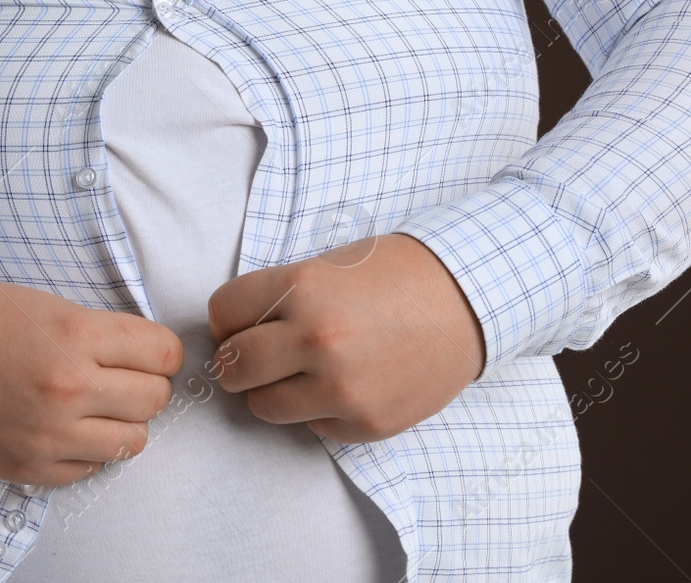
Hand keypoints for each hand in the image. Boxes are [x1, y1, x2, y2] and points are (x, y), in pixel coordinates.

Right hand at [0, 280, 183, 486]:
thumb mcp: (55, 308)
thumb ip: (105, 336)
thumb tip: (153, 360)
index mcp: (77, 337)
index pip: (163, 353)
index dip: (160, 352)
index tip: (149, 353)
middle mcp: (68, 388)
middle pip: (154, 399)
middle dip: (146, 385)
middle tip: (121, 377)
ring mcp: (49, 433)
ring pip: (133, 441)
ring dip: (121, 422)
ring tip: (94, 405)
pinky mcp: (30, 466)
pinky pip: (91, 467)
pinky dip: (86, 449)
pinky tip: (64, 426)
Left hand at [205, 232, 484, 442]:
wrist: (468, 299)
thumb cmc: (395, 274)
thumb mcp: (327, 264)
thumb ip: (277, 297)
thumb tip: (231, 333)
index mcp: (301, 288)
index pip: (222, 312)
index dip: (228, 318)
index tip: (240, 322)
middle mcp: (317, 339)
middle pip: (232, 367)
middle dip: (235, 361)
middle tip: (252, 356)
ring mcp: (342, 387)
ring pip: (263, 406)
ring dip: (272, 390)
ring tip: (301, 370)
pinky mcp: (365, 422)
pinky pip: (311, 426)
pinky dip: (318, 408)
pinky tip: (346, 381)